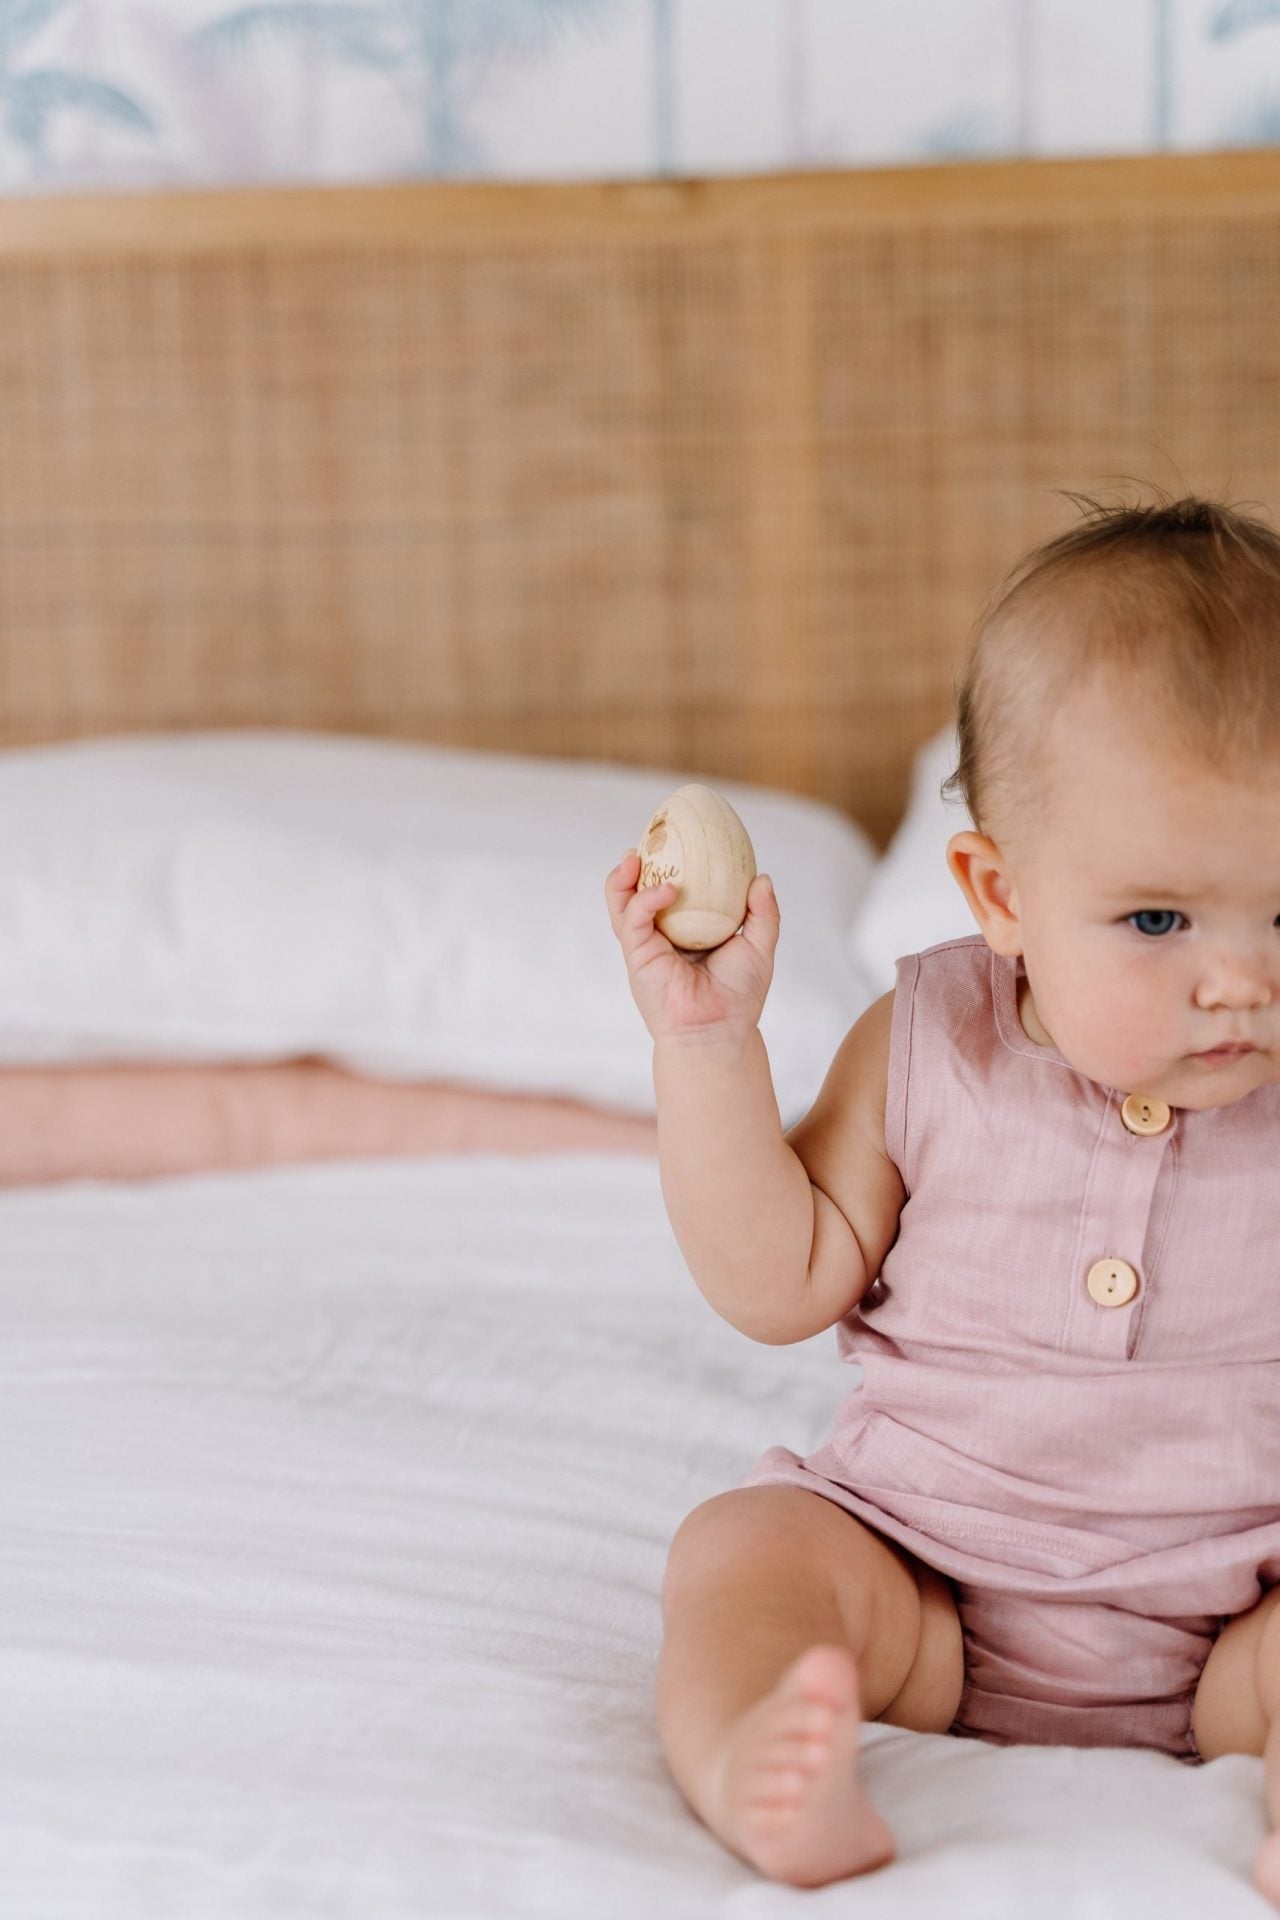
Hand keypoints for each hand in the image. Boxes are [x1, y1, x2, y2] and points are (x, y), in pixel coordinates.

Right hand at [604, 850, 780, 1043]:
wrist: (720, 1031)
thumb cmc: (739, 997)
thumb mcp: (759, 948)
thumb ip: (763, 915)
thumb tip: (762, 878)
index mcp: (685, 932)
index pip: (669, 894)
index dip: (667, 867)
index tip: (677, 840)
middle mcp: (661, 937)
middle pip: (636, 894)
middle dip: (634, 867)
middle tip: (646, 840)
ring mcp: (646, 947)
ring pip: (622, 904)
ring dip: (622, 878)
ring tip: (633, 856)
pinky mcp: (637, 957)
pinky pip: (633, 921)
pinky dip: (644, 900)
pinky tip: (665, 889)